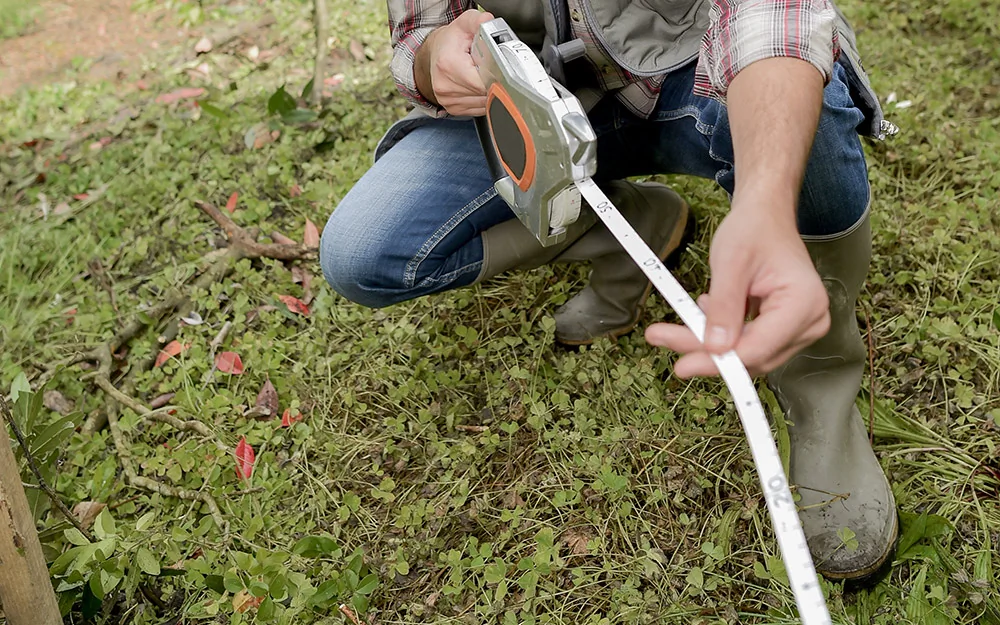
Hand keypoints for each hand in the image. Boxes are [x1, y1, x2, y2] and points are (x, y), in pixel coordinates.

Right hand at [415, 10, 493, 115]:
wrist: (434, 54)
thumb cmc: (450, 42)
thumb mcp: (464, 24)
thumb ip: (478, 22)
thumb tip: (488, 22)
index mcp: (449, 65)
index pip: (483, 81)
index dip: (495, 74)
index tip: (497, 67)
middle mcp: (445, 86)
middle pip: (484, 93)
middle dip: (493, 81)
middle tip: (489, 69)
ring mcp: (448, 100)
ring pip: (483, 103)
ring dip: (489, 92)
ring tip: (481, 76)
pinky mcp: (452, 109)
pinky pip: (478, 109)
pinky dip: (483, 99)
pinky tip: (478, 86)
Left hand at [645, 200, 830, 376]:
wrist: (765, 216)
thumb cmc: (753, 230)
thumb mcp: (730, 264)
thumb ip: (723, 308)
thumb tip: (715, 348)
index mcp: (804, 304)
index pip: (757, 349)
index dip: (717, 361)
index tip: (682, 365)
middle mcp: (810, 321)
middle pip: (751, 355)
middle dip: (706, 351)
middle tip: (663, 337)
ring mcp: (800, 327)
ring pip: (748, 353)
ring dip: (712, 343)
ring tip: (686, 314)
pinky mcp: (784, 329)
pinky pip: (749, 343)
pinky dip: (723, 334)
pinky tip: (707, 311)